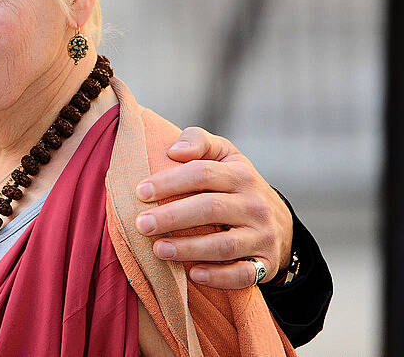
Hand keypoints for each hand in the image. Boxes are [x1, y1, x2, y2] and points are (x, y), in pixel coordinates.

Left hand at [133, 126, 292, 288]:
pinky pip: (243, 274)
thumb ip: (198, 141)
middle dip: (172, 217)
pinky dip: (219, 277)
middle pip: (210, 208)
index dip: (169, 182)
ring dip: (188, 249)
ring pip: (224, 245)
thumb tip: (174, 151)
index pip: (202, 173)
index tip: (140, 192)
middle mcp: (255, 204)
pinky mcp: (265, 263)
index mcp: (241, 174)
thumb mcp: (224, 154)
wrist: (278, 220)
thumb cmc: (235, 183)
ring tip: (158, 249)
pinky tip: (193, 274)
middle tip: (141, 224)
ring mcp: (262, 235)